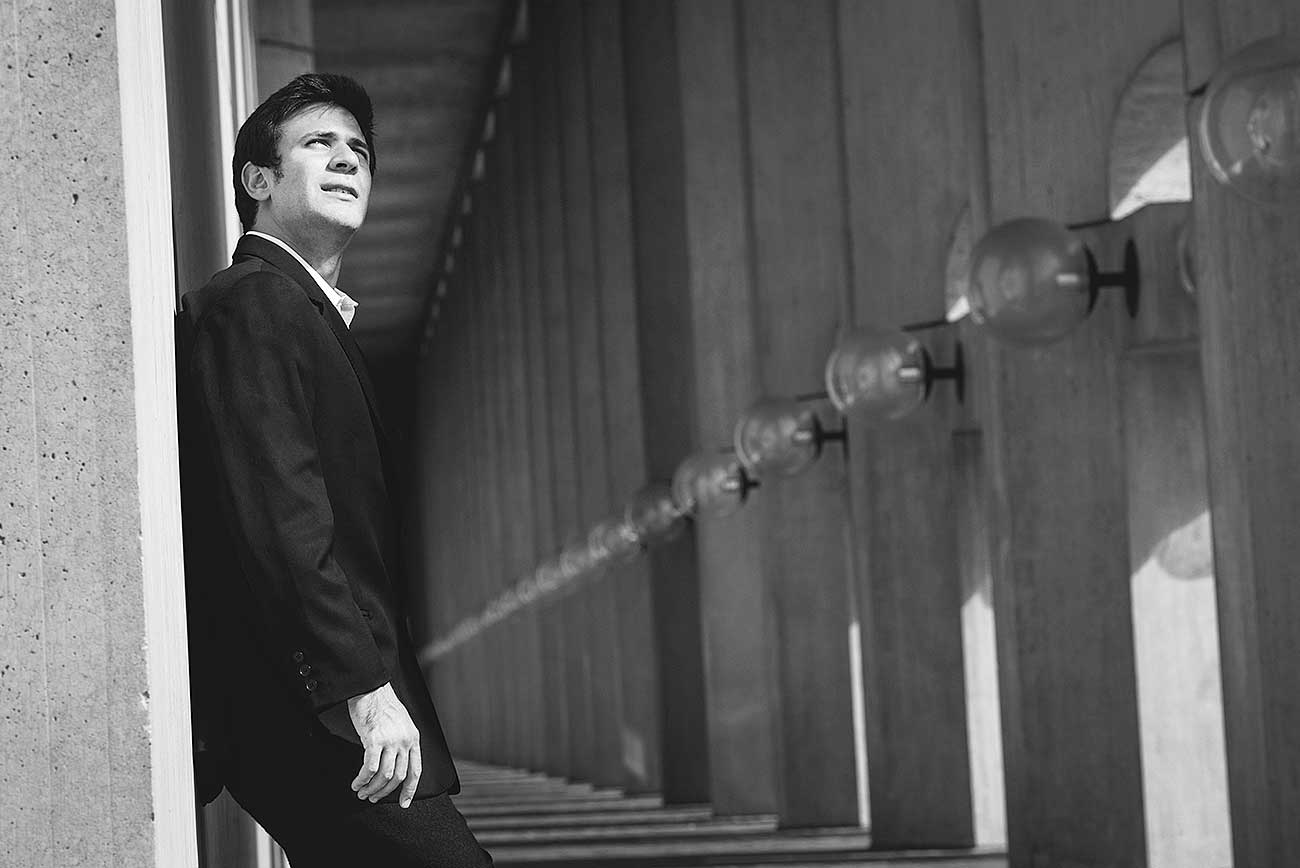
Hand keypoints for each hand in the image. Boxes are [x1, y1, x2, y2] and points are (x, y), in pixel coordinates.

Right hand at [347, 682, 421, 807]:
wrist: (370, 689)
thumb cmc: (382, 706)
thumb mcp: (401, 724)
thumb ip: (402, 742)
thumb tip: (395, 764)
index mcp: (413, 738)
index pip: (416, 770)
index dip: (410, 790)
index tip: (403, 803)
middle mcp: (405, 741)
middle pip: (399, 776)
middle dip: (385, 791)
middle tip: (373, 798)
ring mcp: (391, 740)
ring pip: (384, 775)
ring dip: (372, 788)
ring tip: (362, 792)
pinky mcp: (374, 740)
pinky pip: (369, 768)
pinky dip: (362, 779)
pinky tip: (356, 783)